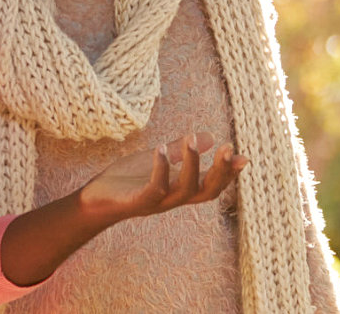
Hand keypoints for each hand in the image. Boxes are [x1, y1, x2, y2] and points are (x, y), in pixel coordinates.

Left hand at [75, 132, 245, 224]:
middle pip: (206, 191)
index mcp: (181, 189)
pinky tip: (162, 148)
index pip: (213, 185)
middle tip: (229, 148)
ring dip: (191, 164)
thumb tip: (210, 136)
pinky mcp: (139, 202)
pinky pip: (155, 188)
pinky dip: (161, 169)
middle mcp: (174, 199)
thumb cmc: (129, 181)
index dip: (229, 174)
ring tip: (191, 139)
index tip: (244, 157)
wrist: (95, 201)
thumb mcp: (159, 162)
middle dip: (220, 171)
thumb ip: (182, 152)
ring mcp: (158, 202)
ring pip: (184, 189)